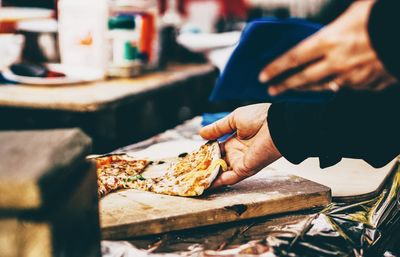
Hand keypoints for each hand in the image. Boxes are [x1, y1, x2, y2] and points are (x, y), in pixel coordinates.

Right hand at [199, 104, 281, 186]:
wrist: (277, 124)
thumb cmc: (259, 117)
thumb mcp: (234, 119)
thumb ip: (217, 128)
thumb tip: (200, 133)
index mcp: (235, 140)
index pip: (216, 148)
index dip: (204, 152)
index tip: (191, 156)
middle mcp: (237, 152)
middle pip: (216, 162)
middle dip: (203, 166)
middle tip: (187, 170)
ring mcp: (240, 161)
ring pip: (220, 171)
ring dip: (207, 175)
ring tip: (191, 178)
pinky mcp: (245, 169)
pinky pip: (229, 178)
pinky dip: (217, 182)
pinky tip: (204, 183)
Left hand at [259, 0, 396, 95]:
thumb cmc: (384, 16)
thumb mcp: (358, 8)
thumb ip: (338, 22)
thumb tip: (328, 26)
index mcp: (330, 41)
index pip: (294, 58)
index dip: (276, 68)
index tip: (262, 75)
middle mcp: (337, 62)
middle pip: (303, 79)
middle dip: (285, 86)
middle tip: (272, 90)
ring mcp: (353, 76)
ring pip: (324, 86)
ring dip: (308, 88)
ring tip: (297, 90)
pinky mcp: (369, 84)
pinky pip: (349, 86)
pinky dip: (340, 84)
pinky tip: (335, 82)